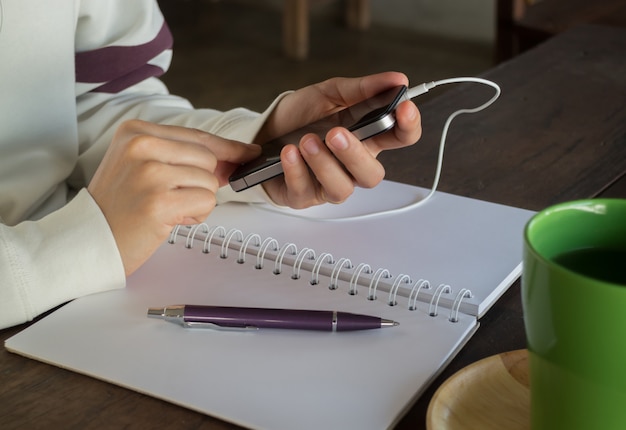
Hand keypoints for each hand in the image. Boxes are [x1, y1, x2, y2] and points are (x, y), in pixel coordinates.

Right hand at [88, 120, 260, 274]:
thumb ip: (182, 156)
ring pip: (210, 181)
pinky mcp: (159, 201)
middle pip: (208, 158)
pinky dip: (195, 215)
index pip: (197, 136)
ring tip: (166, 208)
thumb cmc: (119, 206)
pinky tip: (169, 219)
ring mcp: (149, 173)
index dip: (227, 148)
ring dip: (197, 201)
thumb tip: (232, 158)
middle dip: (202, 182)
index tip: (248, 152)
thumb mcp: (142, 166)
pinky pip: (206, 202)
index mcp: (135, 131)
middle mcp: (140, 146)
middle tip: (174, 196)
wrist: (90, 240)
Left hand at [257, 72, 420, 207]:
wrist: (265, 129)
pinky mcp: (302, 196)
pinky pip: (305, 192)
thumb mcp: (331, 93)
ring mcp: (328, 185)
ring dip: (324, 164)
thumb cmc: (302, 115)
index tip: (404, 107)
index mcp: (367, 139)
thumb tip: (397, 79)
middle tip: (335, 132)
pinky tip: (288, 153)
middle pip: (371, 174)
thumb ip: (363, 89)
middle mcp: (351, 167)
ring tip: (306, 140)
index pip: (401, 138)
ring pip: (341, 188)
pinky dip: (296, 171)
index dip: (408, 127)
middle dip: (355, 155)